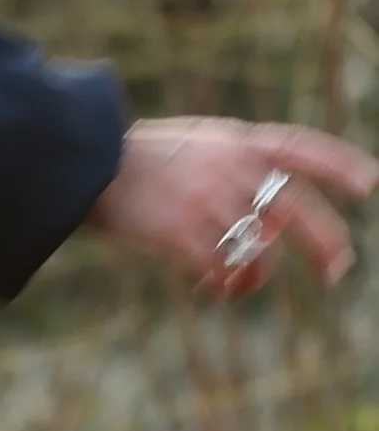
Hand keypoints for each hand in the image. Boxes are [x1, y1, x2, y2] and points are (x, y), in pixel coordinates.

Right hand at [88, 116, 378, 294]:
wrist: (80, 165)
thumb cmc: (131, 157)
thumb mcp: (190, 142)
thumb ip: (235, 165)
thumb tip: (275, 222)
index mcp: (233, 139)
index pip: (300, 147)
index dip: (338, 164)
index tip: (369, 185)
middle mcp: (229, 167)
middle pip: (297, 209)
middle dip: (326, 243)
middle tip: (337, 271)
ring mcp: (208, 200)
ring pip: (260, 251)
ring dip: (256, 276)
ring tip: (241, 285)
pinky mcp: (184, 233)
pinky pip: (224, 271)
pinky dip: (227, 286)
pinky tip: (214, 290)